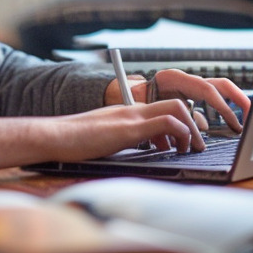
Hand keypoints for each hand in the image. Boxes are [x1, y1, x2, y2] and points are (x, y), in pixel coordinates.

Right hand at [0, 99, 205, 171]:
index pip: (164, 106)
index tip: (186, 141)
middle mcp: (134, 110)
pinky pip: (165, 122)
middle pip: (176, 103)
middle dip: (194, 124)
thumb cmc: (74, 141)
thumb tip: (141, 149)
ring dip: (191, 129)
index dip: (181, 122)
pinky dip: (179, 133)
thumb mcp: (105, 138)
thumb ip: (124, 139)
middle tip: (198, 146)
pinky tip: (177, 149)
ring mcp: (132, 116)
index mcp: (129, 112)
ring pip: (176, 108)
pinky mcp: (128, 128)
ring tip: (192, 149)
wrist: (54, 136)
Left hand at [134, 68, 252, 134]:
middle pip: (220, 84)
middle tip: (249, 117)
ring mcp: (188, 85)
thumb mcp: (147, 111)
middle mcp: (184, 79)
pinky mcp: (189, 94)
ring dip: (232, 105)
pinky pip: (210, 102)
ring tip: (240, 124)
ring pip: (219, 90)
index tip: (233, 123)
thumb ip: (170, 120)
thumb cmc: (130, 103)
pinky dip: (219, 112)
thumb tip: (197, 131)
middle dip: (238, 99)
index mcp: (173, 78)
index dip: (223, 107)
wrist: (120, 96)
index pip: (207, 90)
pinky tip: (225, 126)